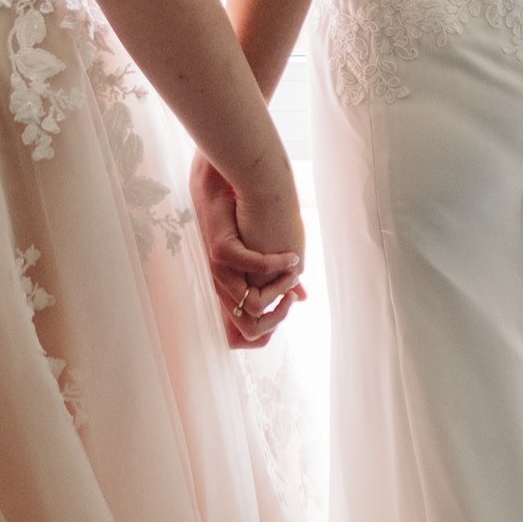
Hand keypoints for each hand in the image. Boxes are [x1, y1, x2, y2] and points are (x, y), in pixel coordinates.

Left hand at [189, 150, 306, 348]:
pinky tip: (291, 255)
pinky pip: (254, 269)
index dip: (267, 334)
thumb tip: (302, 297)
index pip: (245, 334)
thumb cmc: (247, 222)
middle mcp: (223, 286)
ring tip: (293, 271)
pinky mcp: (221, 251)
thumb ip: (280, 280)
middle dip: (278, 316)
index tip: (288, 308)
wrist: (224, 187)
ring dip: (280, 289)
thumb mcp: (266, 257)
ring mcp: (220, 271)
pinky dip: (277, 264)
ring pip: (252, 305)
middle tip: (293, 293)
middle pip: (250, 330)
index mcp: (232, 291)